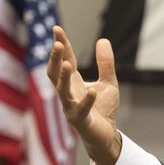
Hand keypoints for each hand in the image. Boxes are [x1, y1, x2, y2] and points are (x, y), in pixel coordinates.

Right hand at [47, 26, 121, 164]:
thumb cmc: (103, 109)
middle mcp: (68, 93)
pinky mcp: (81, 120)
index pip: (65, 60)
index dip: (61, 45)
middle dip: (55, 59)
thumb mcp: (108, 82)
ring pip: (62, 91)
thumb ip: (106, 63)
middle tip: (56, 43)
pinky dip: (87, 100)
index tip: (57, 28)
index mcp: (73, 82)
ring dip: (63, 77)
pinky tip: (92, 91)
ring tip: (67, 63)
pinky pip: (82, 109)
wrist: (106, 135)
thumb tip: (103, 40)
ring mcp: (71, 107)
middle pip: (56, 73)